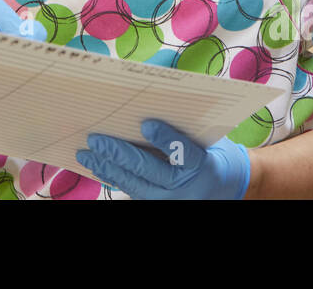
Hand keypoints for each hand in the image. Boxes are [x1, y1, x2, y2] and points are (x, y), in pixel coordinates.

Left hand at [76, 119, 251, 199]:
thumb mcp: (207, 138)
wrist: (226, 189)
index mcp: (204, 166)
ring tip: (86, 153)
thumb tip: (146, 105)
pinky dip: (112, 178)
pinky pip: (132, 191)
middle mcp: (186, 188)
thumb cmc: (213, 154)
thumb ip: (181, 126)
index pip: (183, 152)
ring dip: (107, 167)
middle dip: (119, 153)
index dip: (165, 138)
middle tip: (96, 138)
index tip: (147, 123)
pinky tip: (97, 166)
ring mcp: (171, 201)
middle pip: (149, 169)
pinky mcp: (158, 206)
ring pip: (134, 184)